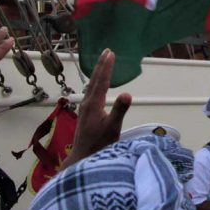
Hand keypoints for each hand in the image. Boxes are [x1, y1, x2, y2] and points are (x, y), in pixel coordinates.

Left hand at [65, 49, 132, 166]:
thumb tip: (127, 94)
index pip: (102, 81)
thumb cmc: (99, 145)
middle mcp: (87, 103)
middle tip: (106, 51)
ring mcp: (84, 109)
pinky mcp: (85, 114)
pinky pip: (90, 92)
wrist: (82, 158)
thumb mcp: (112, 128)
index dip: (107, 67)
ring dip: (98, 73)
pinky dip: (95, 83)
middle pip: (95, 80)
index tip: (111, 53)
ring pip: (91, 86)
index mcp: (94, 104)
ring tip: (102, 64)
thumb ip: (119, 110)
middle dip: (101, 65)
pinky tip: (96, 87)